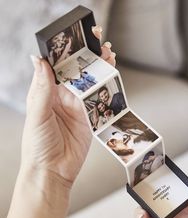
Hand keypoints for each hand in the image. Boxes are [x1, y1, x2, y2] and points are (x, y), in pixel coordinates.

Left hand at [22, 26, 115, 185]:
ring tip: (108, 55)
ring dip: (99, 70)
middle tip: (98, 43)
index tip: (76, 38)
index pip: (57, 67)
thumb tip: (39, 60)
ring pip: (90, 83)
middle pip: (77, 72)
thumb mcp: (37, 115)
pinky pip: (99, 100)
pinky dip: (106, 89)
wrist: (53, 171)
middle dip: (88, 57)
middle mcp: (63, 98)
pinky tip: (111, 79)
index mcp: (47, 93)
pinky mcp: (90, 118)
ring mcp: (78, 107)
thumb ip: (42, 89)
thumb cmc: (38, 145)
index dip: (66, 51)